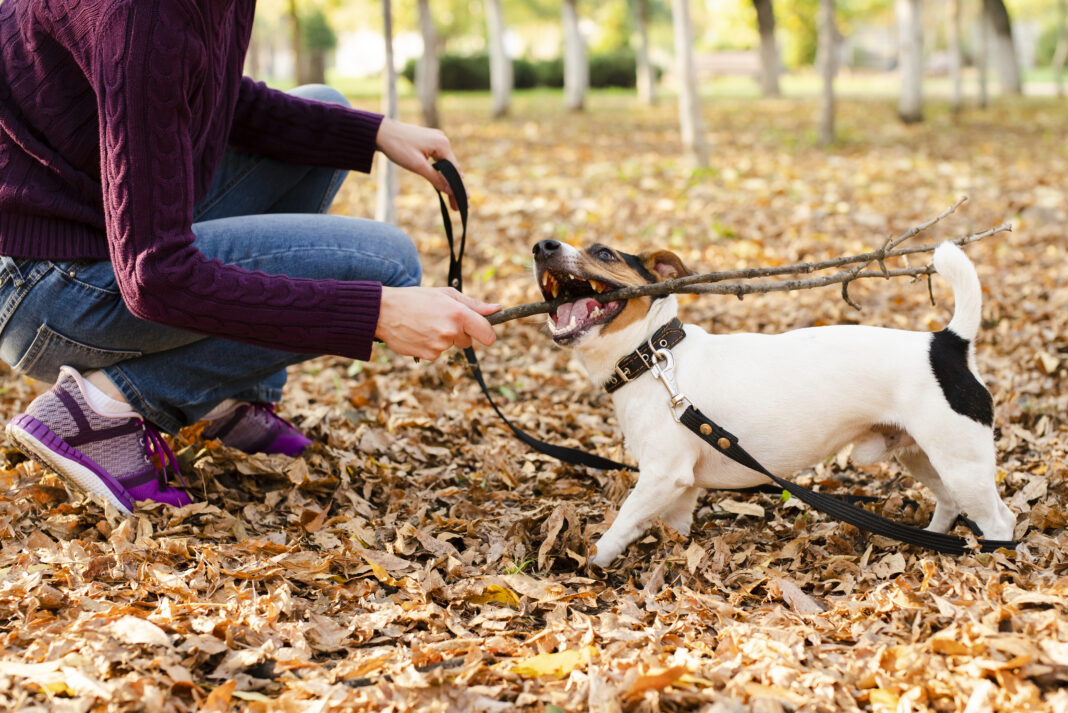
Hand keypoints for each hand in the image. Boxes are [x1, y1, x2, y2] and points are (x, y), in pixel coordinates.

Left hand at [375, 118, 463, 209]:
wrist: (381, 132)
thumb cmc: (397, 147)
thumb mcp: (417, 166)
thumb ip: (436, 178)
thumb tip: (451, 190)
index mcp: (442, 144)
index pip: (455, 171)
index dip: (459, 189)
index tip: (464, 204)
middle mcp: (443, 140)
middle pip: (452, 169)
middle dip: (454, 188)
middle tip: (457, 207)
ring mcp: (437, 139)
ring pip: (446, 165)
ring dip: (448, 181)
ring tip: (452, 200)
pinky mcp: (429, 141)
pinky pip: (439, 159)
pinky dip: (441, 172)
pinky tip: (444, 183)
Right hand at [376, 286, 499, 359]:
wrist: (384, 311)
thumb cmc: (416, 298)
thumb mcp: (445, 295)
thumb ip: (473, 304)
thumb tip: (497, 309)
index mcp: (458, 313)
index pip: (487, 333)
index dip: (487, 334)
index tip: (483, 332)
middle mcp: (451, 331)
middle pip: (468, 341)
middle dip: (459, 333)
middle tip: (441, 319)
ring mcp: (439, 345)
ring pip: (451, 346)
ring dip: (443, 338)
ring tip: (425, 323)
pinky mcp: (428, 355)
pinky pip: (437, 353)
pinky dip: (430, 345)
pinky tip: (418, 333)